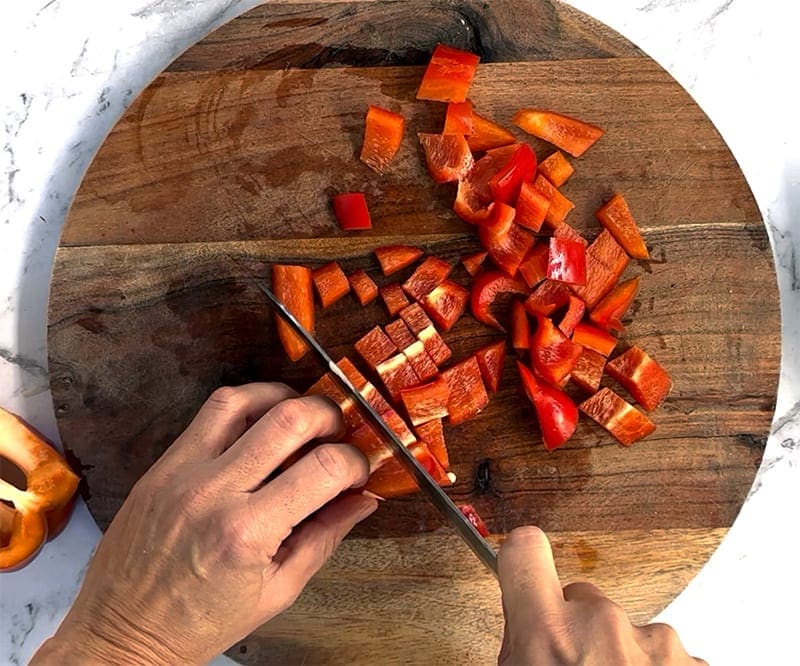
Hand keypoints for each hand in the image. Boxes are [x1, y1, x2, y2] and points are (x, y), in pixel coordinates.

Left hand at [32, 383, 377, 664]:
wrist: (124, 632)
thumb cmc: (202, 621)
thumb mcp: (278, 591)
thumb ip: (325, 537)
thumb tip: (364, 499)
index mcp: (248, 533)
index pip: (324, 469)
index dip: (354, 463)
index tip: (357, 472)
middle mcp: (214, 492)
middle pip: (289, 418)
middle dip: (329, 417)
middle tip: (337, 434)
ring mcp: (183, 472)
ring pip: (243, 400)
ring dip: (284, 398)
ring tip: (301, 417)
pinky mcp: (163, 464)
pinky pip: (209, 413)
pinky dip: (244, 405)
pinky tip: (260, 423)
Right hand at [497, 527, 705, 664]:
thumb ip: (521, 645)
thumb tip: (525, 631)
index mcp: (549, 636)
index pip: (524, 552)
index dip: (523, 557)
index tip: (524, 560)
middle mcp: (604, 629)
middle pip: (583, 598)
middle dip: (579, 629)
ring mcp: (656, 646)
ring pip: (628, 629)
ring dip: (621, 656)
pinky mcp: (694, 663)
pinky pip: (664, 655)